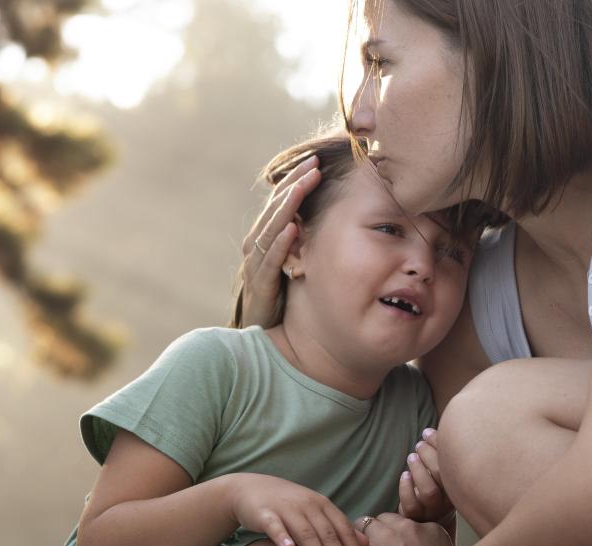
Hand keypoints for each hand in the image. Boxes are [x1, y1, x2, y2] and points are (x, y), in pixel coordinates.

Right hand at [228, 473, 367, 545]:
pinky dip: (282, 536)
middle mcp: (308, 505)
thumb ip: (339, 528)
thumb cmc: (288, 507)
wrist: (250, 489)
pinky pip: (275, 526)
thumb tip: (366, 545)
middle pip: (329, 535)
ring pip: (306, 534)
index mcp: (323, 505)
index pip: (344, 531)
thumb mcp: (316, 513)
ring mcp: (286, 508)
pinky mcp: (265, 513)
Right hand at [239, 156, 321, 327]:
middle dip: (294, 184)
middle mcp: (258, 247)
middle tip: (314, 163)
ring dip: (287, 206)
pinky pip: (270, 261)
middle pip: (275, 209)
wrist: (267, 339)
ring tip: (304, 185)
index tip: (316, 160)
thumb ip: (310, 243)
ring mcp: (256, 266)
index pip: (281, 202)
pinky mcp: (260, 287)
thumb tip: (336, 220)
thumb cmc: (286, 299)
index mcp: (268, 239)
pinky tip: (292, 228)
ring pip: (270, 229)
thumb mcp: (300, 265)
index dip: (296, 181)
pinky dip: (280, 243)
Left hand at [398, 428, 454, 523]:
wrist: (433, 522)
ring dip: (418, 470)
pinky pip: (411, 504)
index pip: (454, 461)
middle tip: (419, 444)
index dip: (439, 443)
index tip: (427, 432)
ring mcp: (433, 511)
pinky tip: (404, 475)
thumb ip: (441, 454)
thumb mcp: (444, 473)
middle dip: (428, 454)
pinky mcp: (417, 518)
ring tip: (411, 457)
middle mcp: (450, 499)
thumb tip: (431, 429)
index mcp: (459, 484)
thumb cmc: (438, 489)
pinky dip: (406, 488)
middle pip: (442, 474)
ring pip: (429, 491)